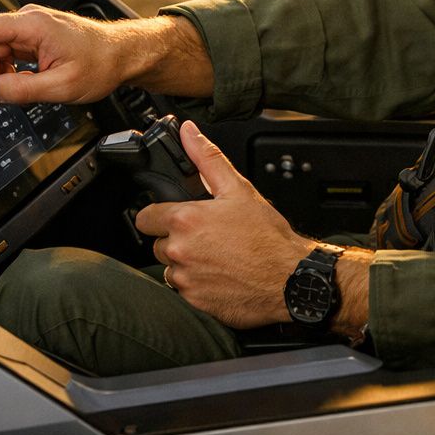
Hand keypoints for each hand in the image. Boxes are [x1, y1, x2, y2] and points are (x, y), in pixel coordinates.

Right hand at [0, 4, 137, 103]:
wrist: (124, 54)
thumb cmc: (102, 64)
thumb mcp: (62, 86)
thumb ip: (21, 90)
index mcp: (32, 25)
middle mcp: (28, 20)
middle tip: (15, 94)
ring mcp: (31, 28)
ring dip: (6, 75)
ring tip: (35, 85)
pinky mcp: (34, 36)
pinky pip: (10, 55)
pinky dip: (15, 72)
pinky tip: (35, 79)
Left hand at [135, 121, 314, 329]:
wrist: (290, 278)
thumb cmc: (267, 236)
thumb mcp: (239, 189)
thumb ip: (207, 158)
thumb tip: (189, 133)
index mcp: (185, 220)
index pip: (145, 217)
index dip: (161, 214)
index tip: (176, 217)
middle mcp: (179, 251)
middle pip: (158, 244)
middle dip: (177, 239)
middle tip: (208, 236)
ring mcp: (185, 279)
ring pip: (170, 268)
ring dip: (186, 263)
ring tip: (217, 256)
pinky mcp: (194, 302)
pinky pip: (184, 291)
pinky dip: (198, 284)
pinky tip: (221, 275)